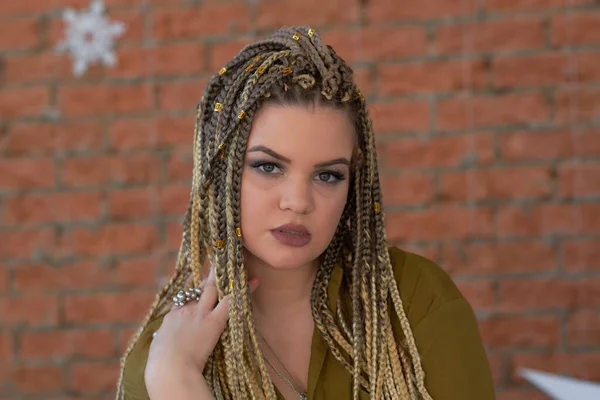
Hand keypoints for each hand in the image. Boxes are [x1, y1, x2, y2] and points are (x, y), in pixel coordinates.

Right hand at [144, 266, 258, 393]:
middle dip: (210, 277)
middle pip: (200, 288)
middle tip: (219, 265)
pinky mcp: (214, 321)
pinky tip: (252, 282)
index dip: (194, 291)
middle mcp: (186, 309)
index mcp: (171, 316)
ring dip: (224, 277)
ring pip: (213, 288)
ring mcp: (200, 313)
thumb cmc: (161, 364)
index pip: (185, 298)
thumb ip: (165, 337)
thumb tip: (164, 337)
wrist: (170, 369)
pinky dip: (242, 292)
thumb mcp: (159, 345)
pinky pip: (230, 302)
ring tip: (234, 266)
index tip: (201, 286)